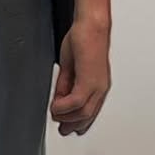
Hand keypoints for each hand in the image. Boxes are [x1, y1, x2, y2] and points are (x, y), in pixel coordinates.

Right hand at [50, 16, 109, 135]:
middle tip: (59, 127)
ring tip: (54, 112)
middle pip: (87, 117)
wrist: (91, 25)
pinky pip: (76, 102)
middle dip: (70, 124)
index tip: (66, 128)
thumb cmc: (83, 40)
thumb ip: (66, 85)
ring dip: (65, 116)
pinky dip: (63, 107)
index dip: (78, 123)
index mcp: (97, 85)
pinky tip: (55, 106)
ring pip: (82, 113)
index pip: (90, 112)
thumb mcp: (71, 68)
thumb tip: (60, 99)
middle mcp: (100, 88)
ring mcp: (97, 85)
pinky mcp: (89, 80)